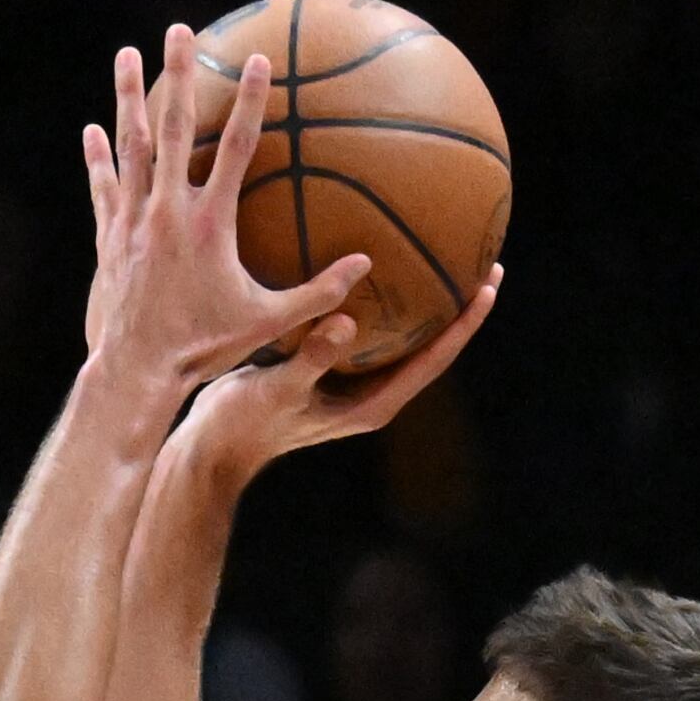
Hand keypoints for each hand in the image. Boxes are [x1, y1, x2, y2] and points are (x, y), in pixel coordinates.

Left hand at [76, 29, 368, 409]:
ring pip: (132, 147)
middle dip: (178, 74)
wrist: (136, 374)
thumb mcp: (266, 323)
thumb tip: (365, 267)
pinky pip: (104, 188)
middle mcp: (167, 213)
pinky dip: (99, 159)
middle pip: (175, 128)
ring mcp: (133, 223)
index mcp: (209, 224)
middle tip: (179, 28)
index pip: (236, 148)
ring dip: (128, 98)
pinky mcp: (109, 240)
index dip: (250, 102)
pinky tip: (93, 130)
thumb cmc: (204, 350)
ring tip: (125, 54)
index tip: (260, 58)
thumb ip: (316, 293)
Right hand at [177, 264, 501, 480]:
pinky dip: (377, 296)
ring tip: (443, 252)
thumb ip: (312, 358)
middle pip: (429, 346)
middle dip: (458, 306)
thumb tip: (346, 321)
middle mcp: (369, 395)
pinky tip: (369, 259)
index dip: (464, 324)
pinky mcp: (329, 369)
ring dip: (424, 299)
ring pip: (401, 336)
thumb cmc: (242, 426)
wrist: (211, 448)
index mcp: (371, 405)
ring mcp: (350, 383)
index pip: (432, 361)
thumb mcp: (277, 390)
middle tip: (484, 258)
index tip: (489, 284)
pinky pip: (366, 327)